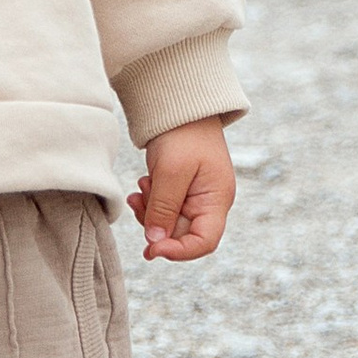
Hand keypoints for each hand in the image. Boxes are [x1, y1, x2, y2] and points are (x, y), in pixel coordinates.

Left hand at [129, 120, 235, 260]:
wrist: (180, 105)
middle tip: (140, 202)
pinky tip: (144, 185)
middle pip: (182, 235)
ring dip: (150, 212)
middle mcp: (209, 203)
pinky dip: (150, 203)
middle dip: (157, 224)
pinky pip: (163, 209)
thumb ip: (163, 209)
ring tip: (143, 186)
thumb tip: (154, 243)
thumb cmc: (183, 134)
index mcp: (217, 200)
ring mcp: (195, 197)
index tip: (153, 248)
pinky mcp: (180, 190)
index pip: (204, 243)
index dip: (179, 252)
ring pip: (169, 224)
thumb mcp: (171, 172)